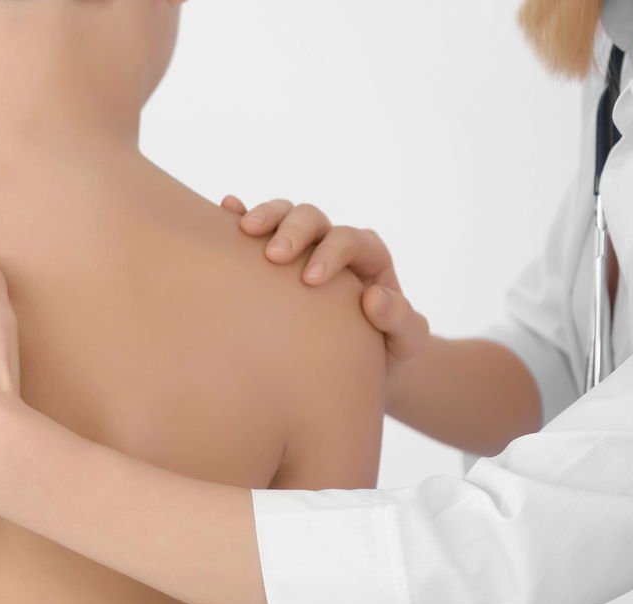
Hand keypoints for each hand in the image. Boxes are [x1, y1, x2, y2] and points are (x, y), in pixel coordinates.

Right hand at [221, 195, 430, 366]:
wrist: (349, 366)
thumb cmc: (381, 351)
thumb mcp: (405, 342)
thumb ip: (402, 321)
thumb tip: (374, 297)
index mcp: (367, 258)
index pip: (351, 239)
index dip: (332, 252)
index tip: (310, 280)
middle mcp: (332, 244)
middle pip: (313, 218)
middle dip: (293, 231)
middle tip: (275, 256)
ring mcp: (300, 247)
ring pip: (284, 214)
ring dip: (265, 216)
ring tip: (244, 230)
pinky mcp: (272, 259)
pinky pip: (256, 227)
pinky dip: (240, 214)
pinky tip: (227, 208)